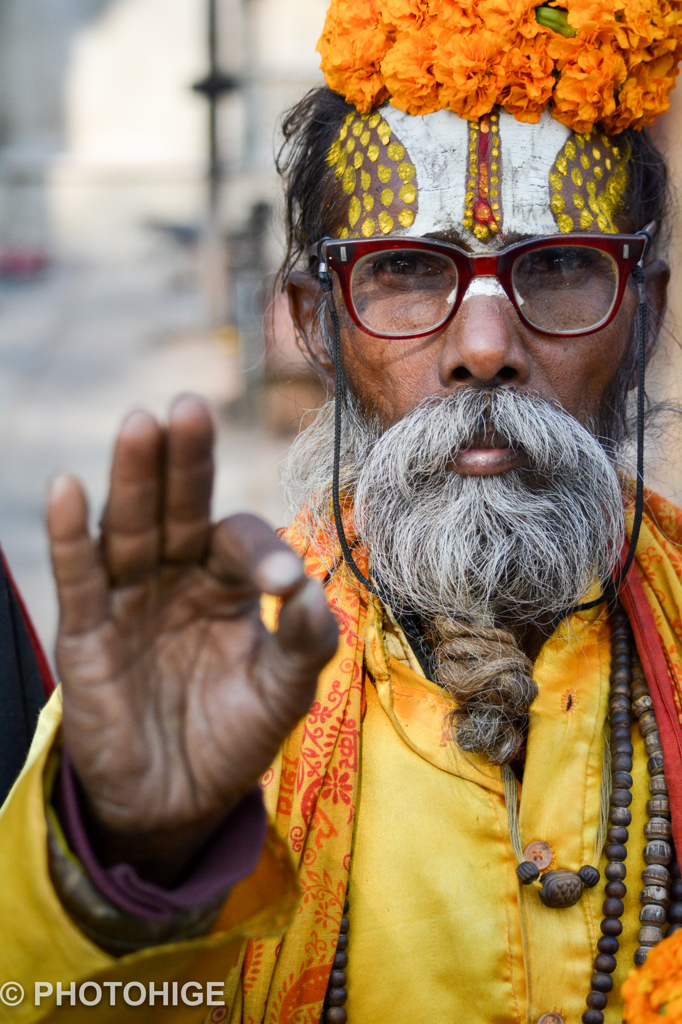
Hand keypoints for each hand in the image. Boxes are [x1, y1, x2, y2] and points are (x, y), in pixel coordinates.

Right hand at [47, 395, 337, 884]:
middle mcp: (177, 577)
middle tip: (190, 409)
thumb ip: (306, 644)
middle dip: (184, 462)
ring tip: (140, 426)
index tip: (282, 587)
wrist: (178, 800)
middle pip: (179, 509)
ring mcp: (130, 599)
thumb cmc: (234, 735)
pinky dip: (69, 534)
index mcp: (228, 582)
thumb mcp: (284, 693)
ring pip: (129, 528)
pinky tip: (67, 487)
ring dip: (133, 479)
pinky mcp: (88, 632)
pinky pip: (78, 576)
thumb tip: (313, 592)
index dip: (261, 555)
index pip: (239, 541)